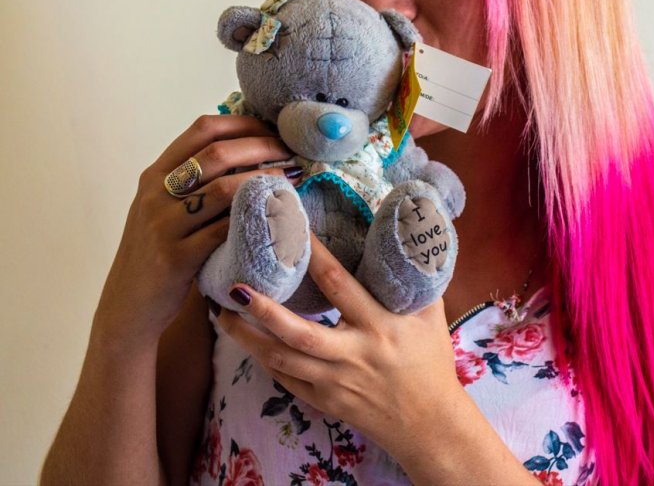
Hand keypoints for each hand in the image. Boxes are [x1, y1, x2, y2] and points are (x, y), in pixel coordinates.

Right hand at [94, 114, 295, 348]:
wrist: (127, 306)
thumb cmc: (158, 251)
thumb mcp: (164, 207)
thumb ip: (194, 180)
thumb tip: (249, 149)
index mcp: (155, 174)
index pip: (202, 129)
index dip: (244, 124)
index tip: (274, 129)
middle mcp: (156, 194)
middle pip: (217, 154)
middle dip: (263, 147)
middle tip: (292, 151)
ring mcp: (164, 225)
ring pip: (225, 190)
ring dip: (266, 180)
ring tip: (293, 179)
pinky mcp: (177, 258)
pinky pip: (225, 231)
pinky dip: (256, 219)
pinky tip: (278, 215)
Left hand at [216, 233, 466, 454]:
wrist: (429, 424)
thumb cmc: (430, 362)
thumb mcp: (430, 315)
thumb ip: (412, 279)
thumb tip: (401, 236)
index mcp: (380, 326)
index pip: (340, 285)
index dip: (314, 257)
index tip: (291, 231)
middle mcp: (354, 355)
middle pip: (299, 332)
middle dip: (263, 310)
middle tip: (235, 287)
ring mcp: (335, 382)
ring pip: (283, 359)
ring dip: (248, 338)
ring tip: (221, 315)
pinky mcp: (324, 402)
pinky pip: (286, 379)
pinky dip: (264, 359)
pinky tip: (247, 341)